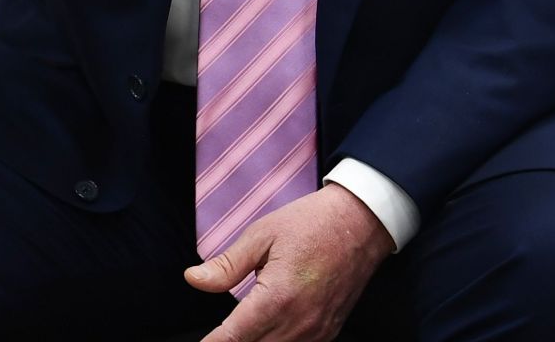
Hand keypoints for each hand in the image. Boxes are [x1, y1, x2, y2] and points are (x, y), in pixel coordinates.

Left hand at [185, 183, 393, 341]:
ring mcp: (318, 330)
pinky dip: (278, 341)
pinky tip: (266, 330)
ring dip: (255, 341)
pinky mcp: (329, 331)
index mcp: (279, 297)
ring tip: (238, 329)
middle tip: (217, 334)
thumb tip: (194, 279)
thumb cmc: (309, 224)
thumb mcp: (261, 236)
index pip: (236, 335)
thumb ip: (227, 266)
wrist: (361, 224)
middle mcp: (300, 321)